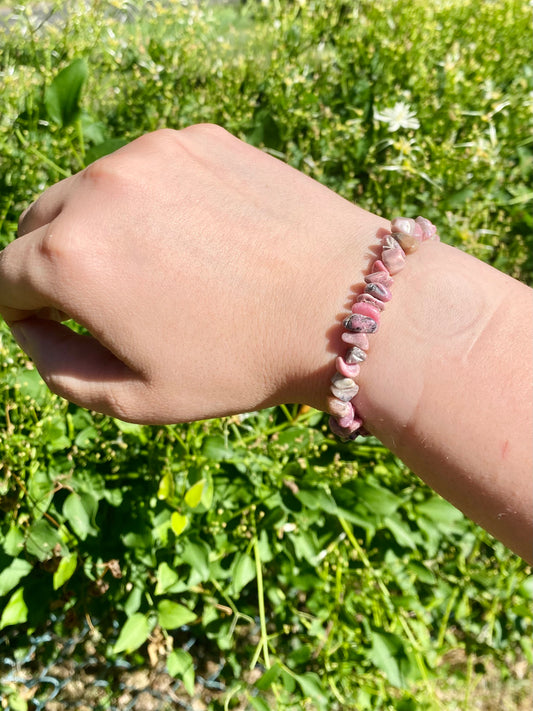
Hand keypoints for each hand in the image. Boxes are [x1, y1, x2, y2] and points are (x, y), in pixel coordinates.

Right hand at [0, 125, 380, 422]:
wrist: (344, 306)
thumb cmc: (242, 362)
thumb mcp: (137, 399)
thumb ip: (58, 370)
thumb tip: (32, 328)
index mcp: (69, 259)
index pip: (4, 278)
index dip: (22, 309)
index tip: (51, 323)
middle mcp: (97, 190)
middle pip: (37, 225)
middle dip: (53, 264)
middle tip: (103, 298)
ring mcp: (149, 154)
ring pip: (90, 191)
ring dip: (102, 228)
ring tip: (160, 268)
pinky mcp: (197, 137)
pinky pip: (146, 170)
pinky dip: (152, 201)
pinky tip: (200, 235)